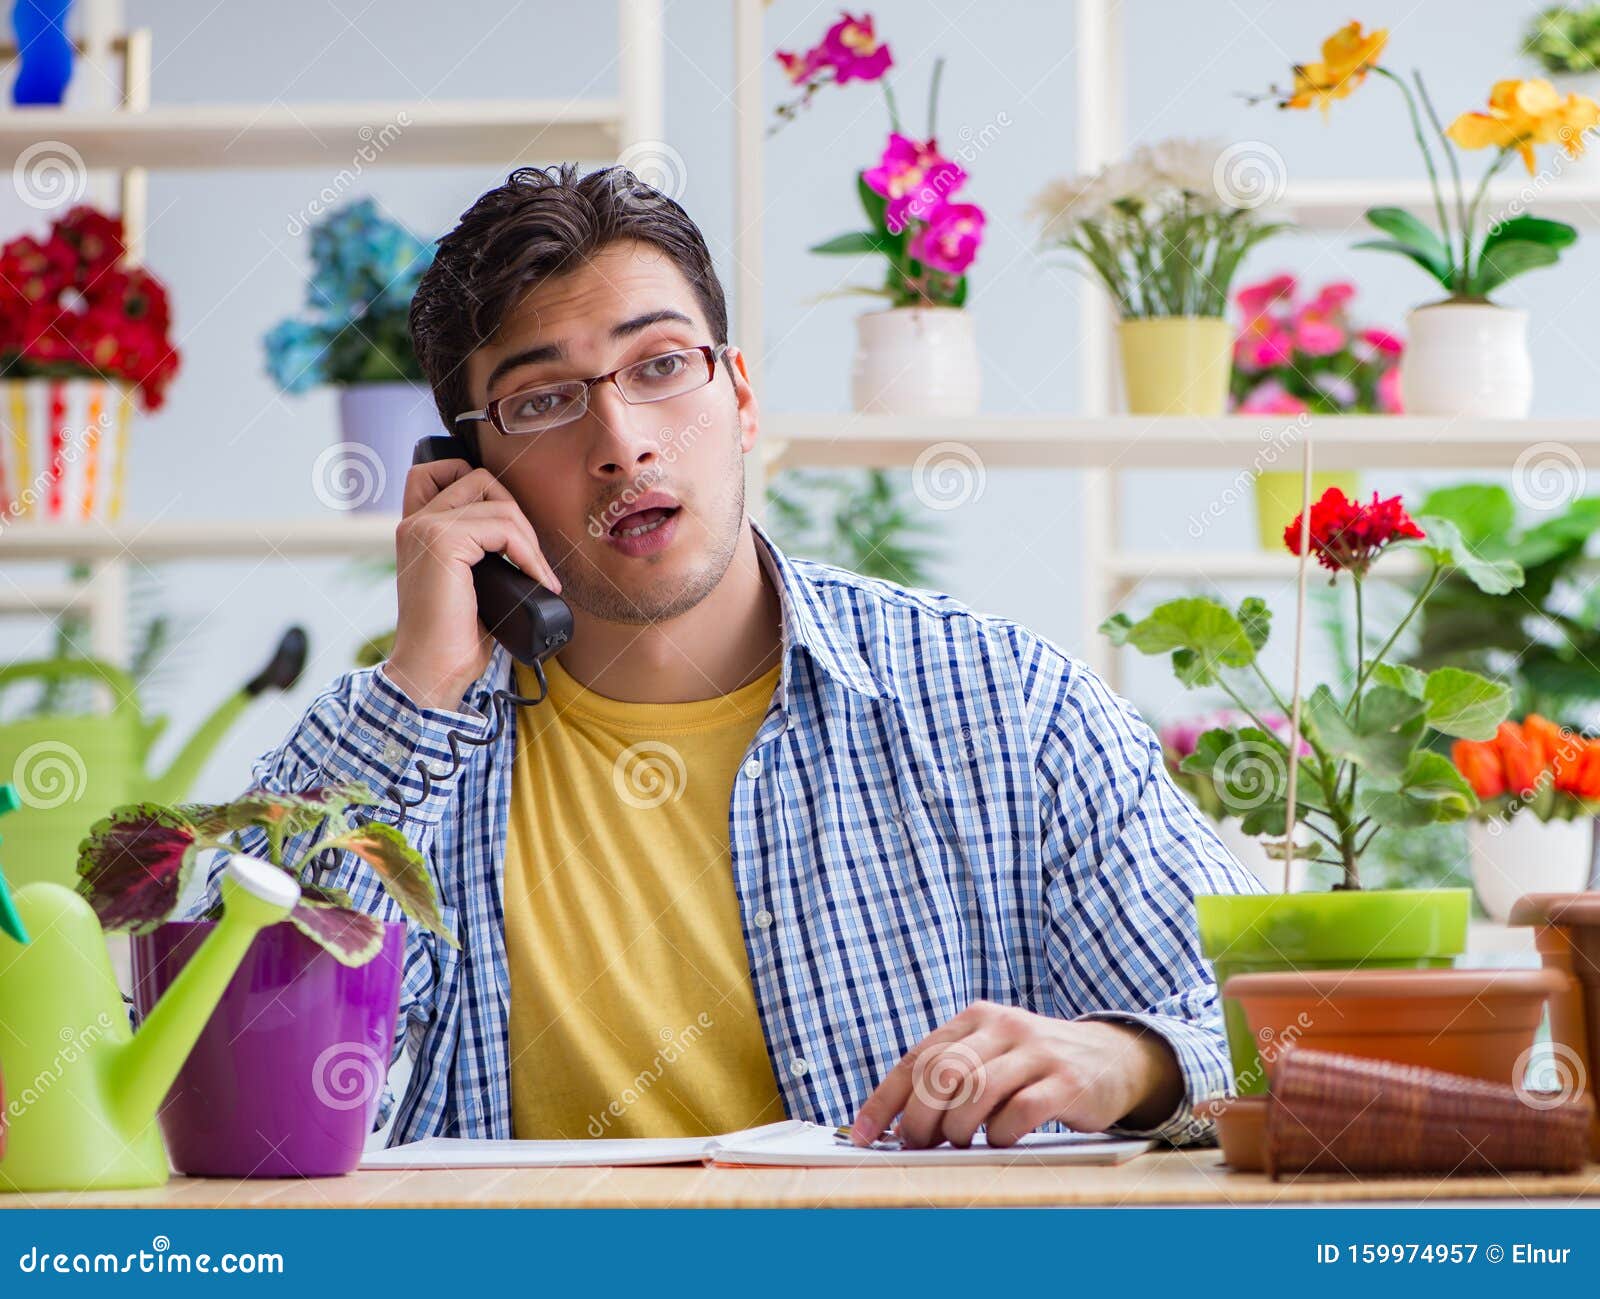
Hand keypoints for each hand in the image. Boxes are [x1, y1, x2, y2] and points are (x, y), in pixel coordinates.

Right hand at [385, 458, 561, 709]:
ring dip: (530, 541)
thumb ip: (478, 550)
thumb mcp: (467, 582)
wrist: (433, 671)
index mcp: (416, 529)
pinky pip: (504, 529)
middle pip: (479, 478)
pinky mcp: (443, 541)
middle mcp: (415, 522)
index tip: (509, 529)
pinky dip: (529, 554)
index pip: (440, 471)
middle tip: (530, 557)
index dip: (481, 485)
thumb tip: (522, 535)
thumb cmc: (453, 636)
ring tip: (539, 576)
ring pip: (499, 504)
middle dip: (515, 513)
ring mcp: (426, 528)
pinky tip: (537, 580)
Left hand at [848, 1001, 1182, 1148]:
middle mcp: (1003, 1027)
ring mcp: (1036, 1052)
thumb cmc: (1037, 1065)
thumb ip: (952, 1076)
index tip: (865, 1134)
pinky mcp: (1065, 1081)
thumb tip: (899, 1124)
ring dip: (958, 1129)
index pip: (917, 1058)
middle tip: (918, 1146)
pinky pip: (1019, 1111)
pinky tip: (999, 1141)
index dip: (886, 1100)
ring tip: (959, 1144)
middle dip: (920, 1119)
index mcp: (976, 1018)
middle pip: (941, 1074)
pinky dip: (1000, 1134)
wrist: (1113, 1057)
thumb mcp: (993, 1054)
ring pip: (976, 1092)